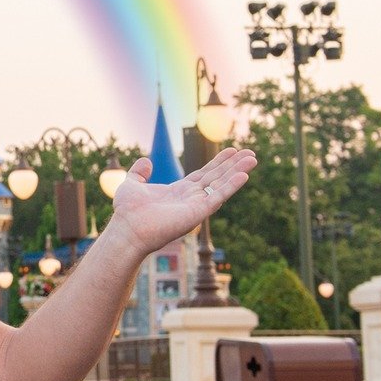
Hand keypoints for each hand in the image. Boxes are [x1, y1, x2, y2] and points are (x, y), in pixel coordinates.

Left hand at [107, 146, 256, 255]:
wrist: (127, 229)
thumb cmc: (128, 212)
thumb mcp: (132, 184)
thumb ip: (139, 172)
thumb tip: (145, 160)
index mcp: (179, 191)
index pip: (204, 174)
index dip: (218, 163)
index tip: (231, 151)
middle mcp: (191, 198)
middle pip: (217, 178)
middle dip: (233, 165)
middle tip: (250, 153)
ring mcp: (196, 205)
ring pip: (221, 185)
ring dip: (237, 172)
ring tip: (252, 159)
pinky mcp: (198, 213)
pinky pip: (217, 197)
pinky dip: (231, 186)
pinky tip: (243, 176)